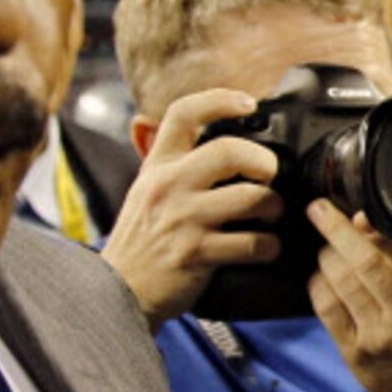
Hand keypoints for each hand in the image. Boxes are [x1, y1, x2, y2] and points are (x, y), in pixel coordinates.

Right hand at [102, 90, 283, 323]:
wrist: (117, 291)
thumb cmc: (141, 239)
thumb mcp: (145, 190)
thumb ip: (164, 160)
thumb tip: (157, 121)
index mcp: (157, 165)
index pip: (182, 113)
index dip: (220, 100)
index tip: (249, 102)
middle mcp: (168, 186)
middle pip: (230, 151)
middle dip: (265, 162)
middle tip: (270, 176)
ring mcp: (182, 220)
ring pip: (251, 197)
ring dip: (274, 206)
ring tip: (272, 214)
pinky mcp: (196, 254)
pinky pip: (252, 243)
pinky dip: (269, 247)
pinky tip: (266, 248)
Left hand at [304, 201, 391, 391]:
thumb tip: (371, 225)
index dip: (367, 226)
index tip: (348, 210)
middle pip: (363, 262)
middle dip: (335, 231)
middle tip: (320, 214)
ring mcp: (380, 338)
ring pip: (340, 282)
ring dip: (327, 257)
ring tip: (327, 249)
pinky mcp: (357, 355)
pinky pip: (327, 310)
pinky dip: (319, 286)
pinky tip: (322, 278)